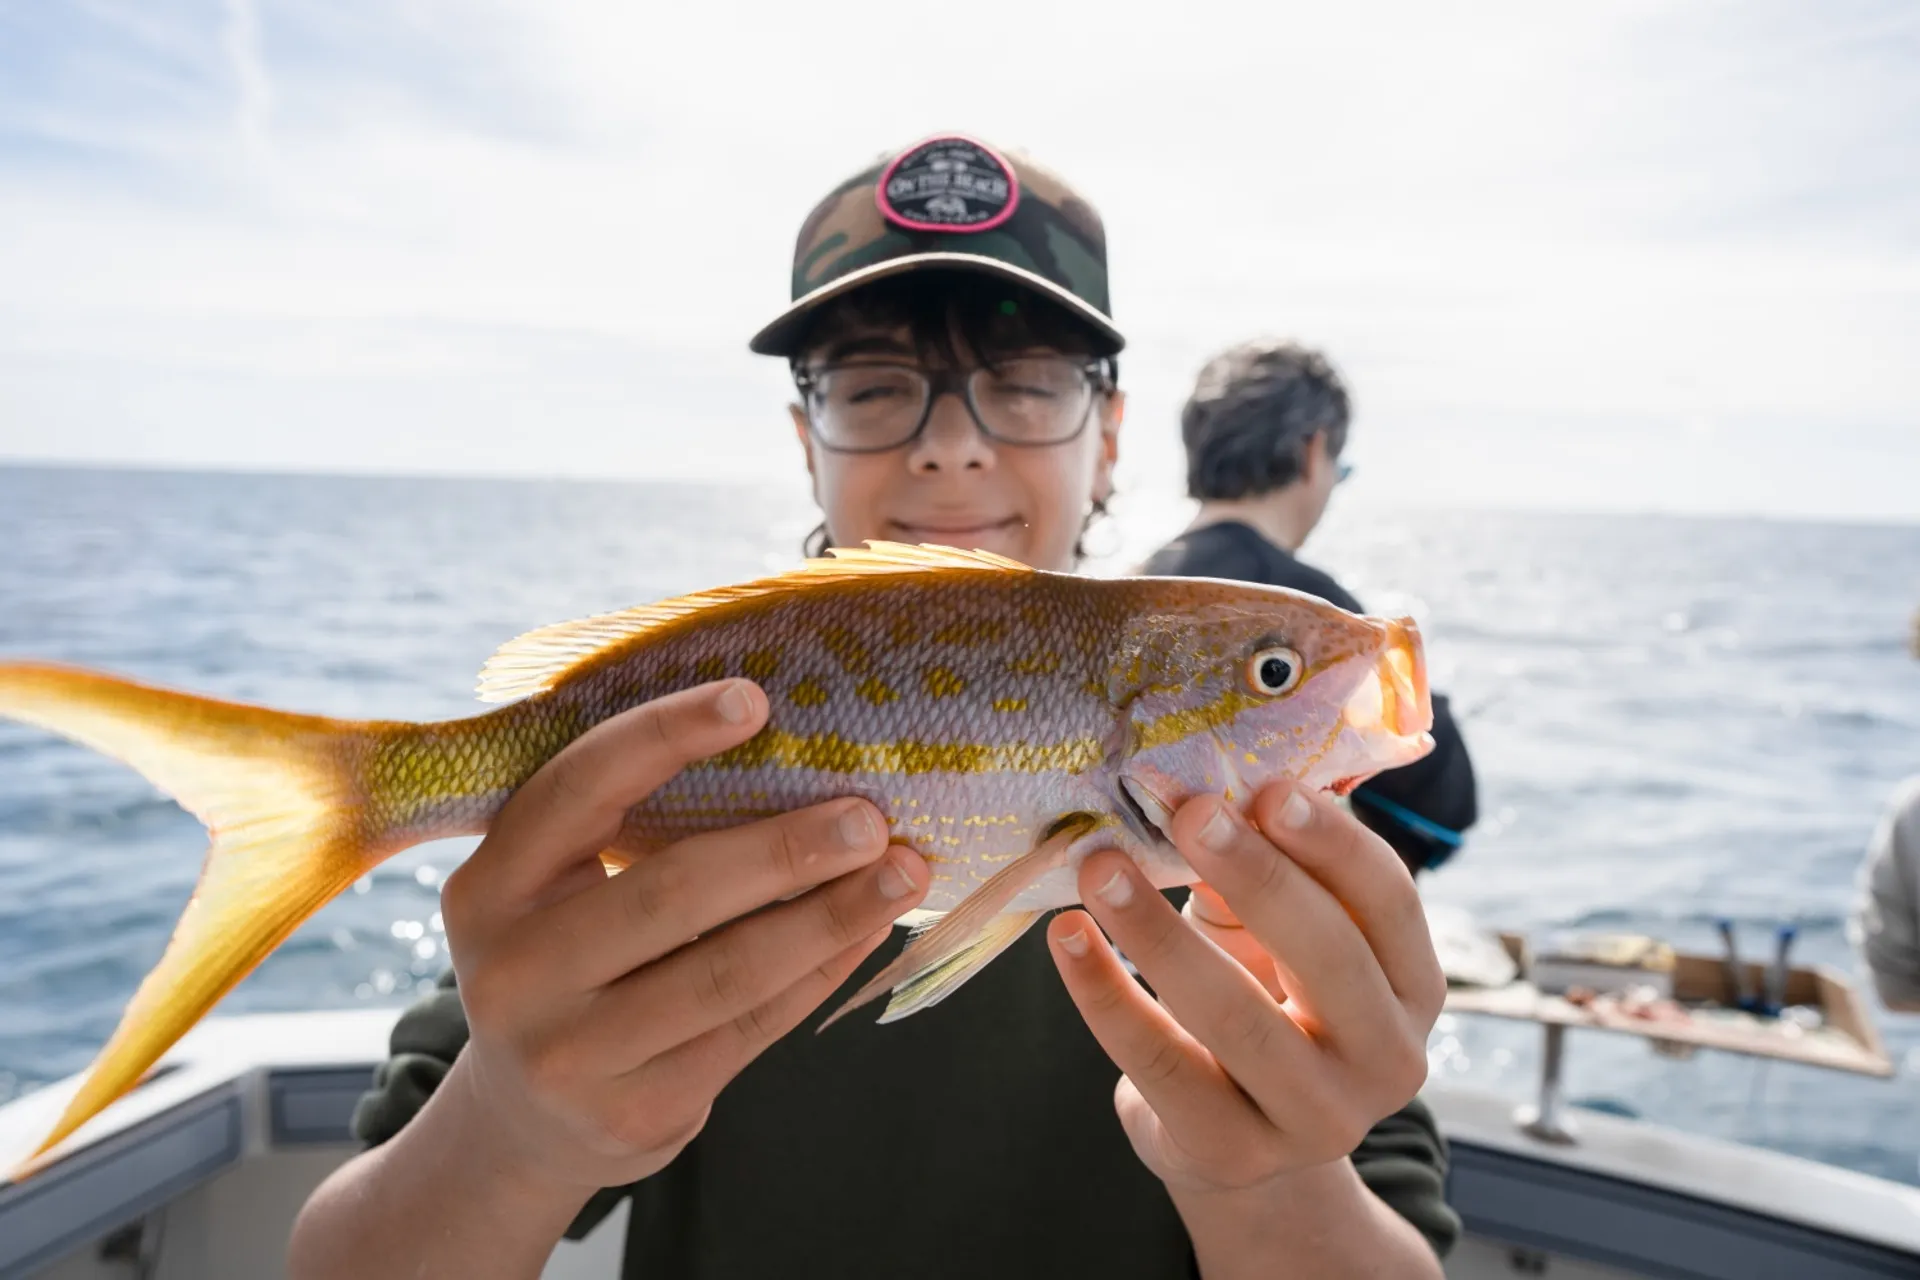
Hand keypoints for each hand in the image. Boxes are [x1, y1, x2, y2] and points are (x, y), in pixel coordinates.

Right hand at [437, 679, 929, 1192]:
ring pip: (728, 972)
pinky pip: (753, 1027)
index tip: (754, 699)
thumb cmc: (563, 965)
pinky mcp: (637, 1113)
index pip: (577, 790)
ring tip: (903, 872)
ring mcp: (572, 1054)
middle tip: (870, 817)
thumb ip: (620, 830)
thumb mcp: (548, 895)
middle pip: (672, 893)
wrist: (523, 1123)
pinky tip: (870, 930)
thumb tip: (781, 746)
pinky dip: (822, 971)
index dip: (665, 737)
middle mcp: (513, 973)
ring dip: (830, 916)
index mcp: (487, 888)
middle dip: (785, 849)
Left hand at [1046, 782, 1442, 1192]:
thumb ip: (1263, 872)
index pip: (1389, 903)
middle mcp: (1386, 1060)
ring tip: (1100, 868)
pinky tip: (1068, 937)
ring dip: (1160, 934)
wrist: (1234, 1135)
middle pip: (1330, 957)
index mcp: (1411, 986)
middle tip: (1189, 812)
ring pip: (1238, 1019)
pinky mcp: (1234, 1154)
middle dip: (1257, 876)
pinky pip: (1162, 1066)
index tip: (1268, 787)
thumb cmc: (1262, 1000)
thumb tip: (1207, 792)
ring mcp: (1317, 1120)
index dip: (1333, 843)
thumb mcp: (1279, 936)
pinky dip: (1106, 996)